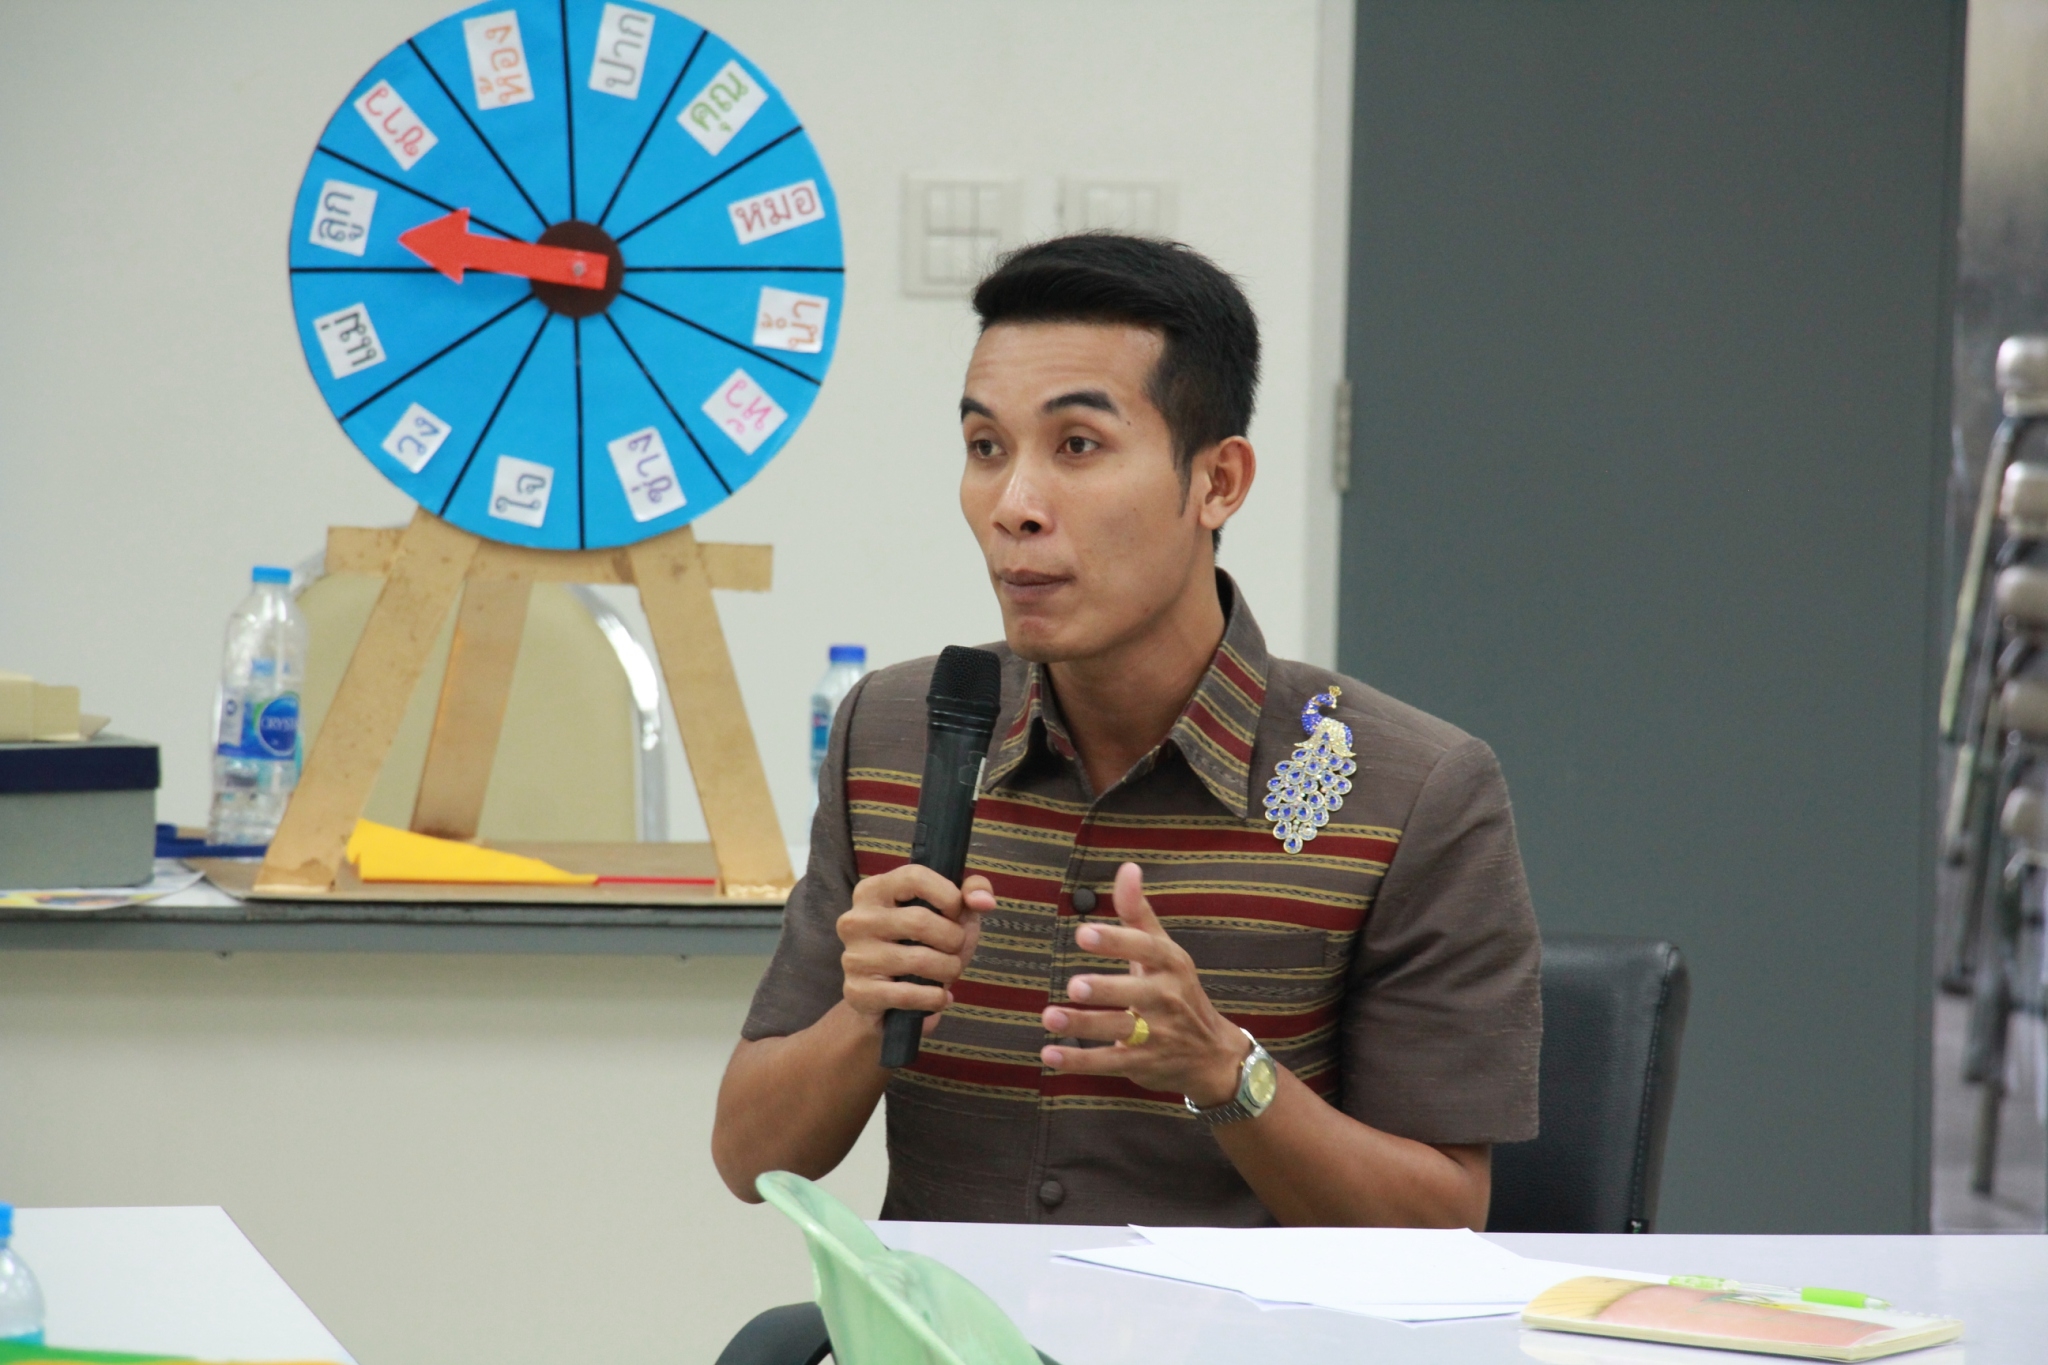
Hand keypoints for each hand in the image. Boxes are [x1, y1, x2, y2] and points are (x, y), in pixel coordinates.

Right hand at [837, 864, 994, 1033]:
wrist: (887, 1000)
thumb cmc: (921, 946)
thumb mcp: (949, 913)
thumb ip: (971, 893)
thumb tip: (984, 902)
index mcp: (874, 890)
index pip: (915, 877)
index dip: (948, 896)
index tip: (956, 914)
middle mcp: (856, 920)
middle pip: (921, 921)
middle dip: (954, 939)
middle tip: (955, 950)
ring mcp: (854, 956)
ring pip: (920, 960)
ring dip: (949, 970)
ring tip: (948, 973)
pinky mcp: (858, 992)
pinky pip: (910, 994)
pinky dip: (935, 998)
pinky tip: (939, 997)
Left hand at [1041, 862, 1249, 1105]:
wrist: (1212, 1054)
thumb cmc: (1177, 991)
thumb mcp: (1164, 950)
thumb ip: (1138, 912)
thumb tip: (1127, 867)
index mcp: (1170, 965)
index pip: (1146, 949)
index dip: (1116, 941)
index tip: (1084, 933)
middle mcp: (1166, 999)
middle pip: (1134, 994)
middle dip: (1105, 990)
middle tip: (1074, 986)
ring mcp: (1155, 1035)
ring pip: (1118, 1030)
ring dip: (1083, 1025)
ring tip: (1050, 1016)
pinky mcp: (1141, 1064)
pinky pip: (1107, 1062)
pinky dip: (1078, 1061)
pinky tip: (1050, 1055)